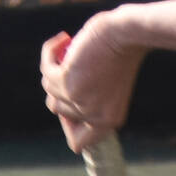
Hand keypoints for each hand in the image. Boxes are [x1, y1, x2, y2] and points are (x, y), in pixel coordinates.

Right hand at [40, 20, 146, 155]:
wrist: (129, 33)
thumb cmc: (123, 52)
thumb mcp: (108, 83)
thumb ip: (88, 97)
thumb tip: (56, 100)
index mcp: (108, 120)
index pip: (78, 142)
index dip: (69, 123)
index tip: (72, 98)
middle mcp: (93, 115)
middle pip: (58, 108)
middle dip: (61, 85)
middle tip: (74, 64)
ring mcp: (77, 100)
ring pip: (50, 88)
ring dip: (56, 67)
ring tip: (70, 47)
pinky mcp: (65, 81)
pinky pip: (46, 69)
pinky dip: (50, 52)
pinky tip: (63, 38)